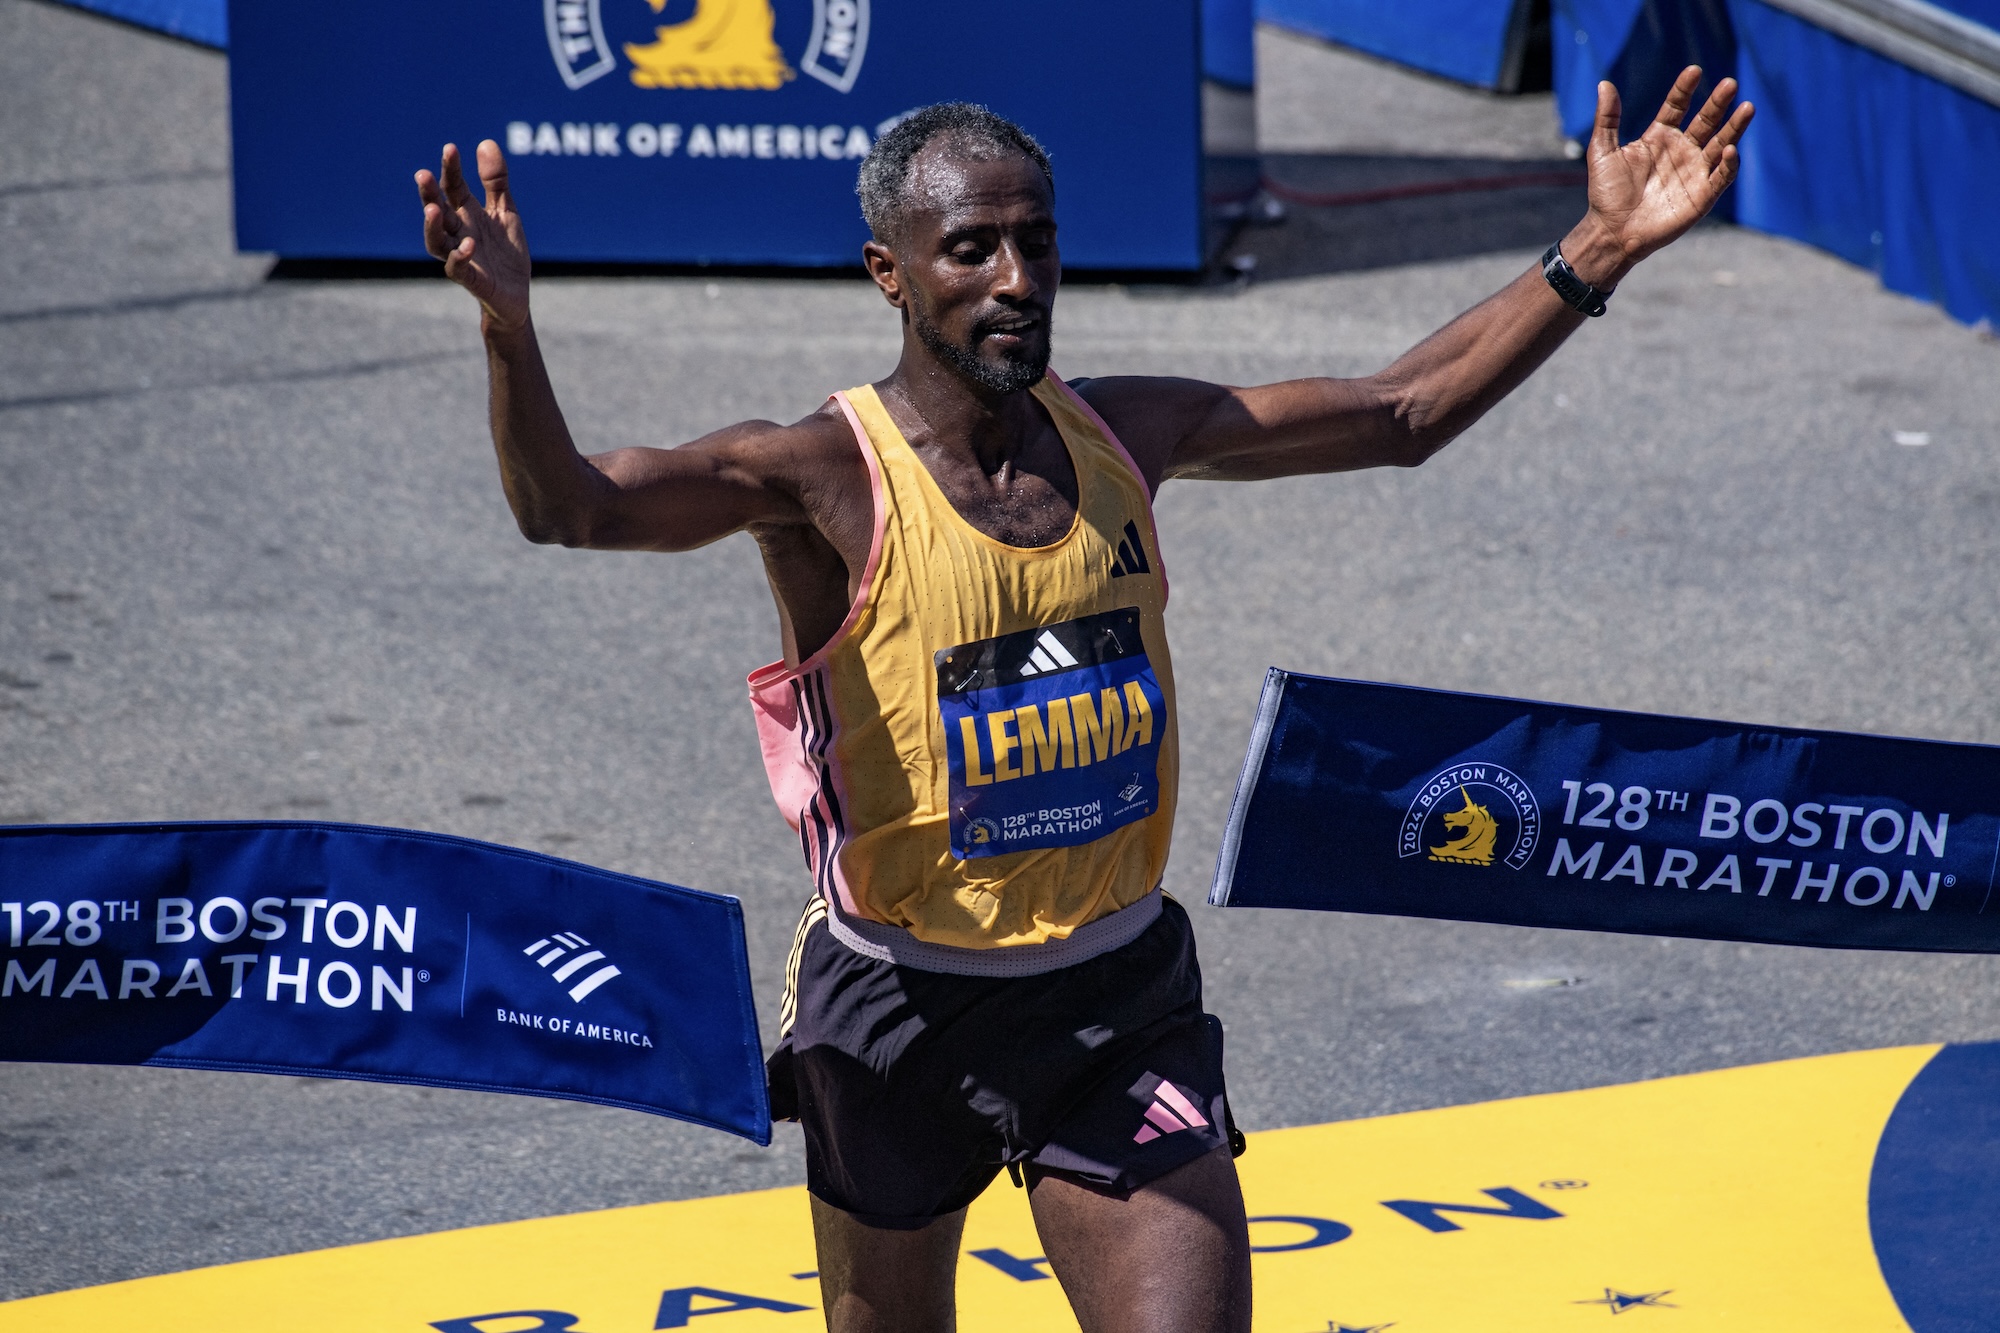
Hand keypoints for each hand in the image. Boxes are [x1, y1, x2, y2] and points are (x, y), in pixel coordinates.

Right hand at [417, 140, 530, 333]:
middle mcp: (458, 233)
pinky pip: (458, 269)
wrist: (516, 294)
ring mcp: (461, 256)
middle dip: (428, 194)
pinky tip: (468, 244)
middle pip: (436, 211)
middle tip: (423, 175)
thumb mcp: (505, 212)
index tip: (451, 149)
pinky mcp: (471, 279)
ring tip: (433, 210)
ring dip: (432, 226)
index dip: (450, 169)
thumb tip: (486, 143)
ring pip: (436, 241)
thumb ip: (496, 182)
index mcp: (466, 214)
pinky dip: (459, 257)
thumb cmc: (505, 252)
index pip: (452, 187)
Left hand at [1568, 67, 1753, 287]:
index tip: (1694, 71)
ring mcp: (1694, 171)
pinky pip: (1721, 176)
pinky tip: (1729, 149)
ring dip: (1734, 127)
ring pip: (1720, 144)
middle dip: (1718, 103)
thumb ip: (1607, 119)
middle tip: (1730, 84)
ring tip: (1747, 107)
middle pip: (1706, 121)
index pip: (1677, 106)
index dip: (1684, 89)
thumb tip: (1604, 83)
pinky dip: (1728, 164)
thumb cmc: (1606, 194)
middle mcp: (1681, 150)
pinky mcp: (1702, 195)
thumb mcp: (1602, 152)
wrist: (1612, 232)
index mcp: (1659, 137)